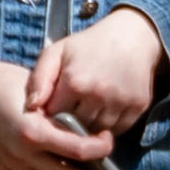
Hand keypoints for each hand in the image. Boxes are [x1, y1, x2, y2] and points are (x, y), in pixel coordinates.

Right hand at [0, 52, 135, 169]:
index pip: (77, 150)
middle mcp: (23, 153)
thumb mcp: (37, 88)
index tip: (109, 141)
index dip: (99, 148)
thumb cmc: (3, 82)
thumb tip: (87, 129)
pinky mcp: (7, 167)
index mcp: (33, 131)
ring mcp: (14, 164)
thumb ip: (60, 111)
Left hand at [28, 4, 169, 144]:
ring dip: (90, 127)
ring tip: (87, 110)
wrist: (131, 36)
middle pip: (76, 127)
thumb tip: (32, 107)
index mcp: (75, 81)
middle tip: (71, 110)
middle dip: (71, 122)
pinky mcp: (137, 107)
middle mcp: (98, 94)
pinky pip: (118, 130)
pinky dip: (110, 126)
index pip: (54, 116)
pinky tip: (105, 110)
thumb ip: (39, 78)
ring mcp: (120, 102)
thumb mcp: (57, 52)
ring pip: (97, 132)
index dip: (51, 113)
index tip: (54, 106)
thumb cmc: (88, 45)